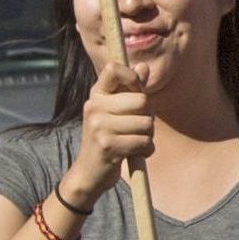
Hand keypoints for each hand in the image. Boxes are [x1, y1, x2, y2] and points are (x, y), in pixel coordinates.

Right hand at [65, 79, 157, 206]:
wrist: (89, 172)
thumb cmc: (108, 138)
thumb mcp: (116, 112)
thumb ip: (131, 89)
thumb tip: (144, 67)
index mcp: (96, 95)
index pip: (113, 69)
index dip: (133, 77)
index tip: (136, 91)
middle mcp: (94, 107)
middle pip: (143, 101)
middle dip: (148, 117)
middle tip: (137, 127)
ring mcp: (98, 126)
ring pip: (147, 123)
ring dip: (148, 136)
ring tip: (134, 141)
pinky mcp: (107, 145)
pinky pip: (144, 142)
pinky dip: (146, 150)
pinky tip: (134, 153)